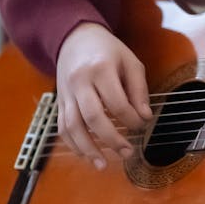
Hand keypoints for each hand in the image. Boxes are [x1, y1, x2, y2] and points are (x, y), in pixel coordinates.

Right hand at [55, 23, 151, 169]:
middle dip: (110, 139)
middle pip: (92, 117)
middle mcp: (80, 81)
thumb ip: (139, 89)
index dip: (131, 120)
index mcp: (101, 69)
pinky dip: (73, 144)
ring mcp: (66, 92)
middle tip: (127, 153)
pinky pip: (62, 127)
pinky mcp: (59, 101)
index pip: (117, 102)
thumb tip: (145, 117)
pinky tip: (86, 155)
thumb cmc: (108, 50)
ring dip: (87, 149)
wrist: (75, 38)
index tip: (141, 126)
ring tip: (102, 165)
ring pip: (72, 126)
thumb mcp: (130, 62)